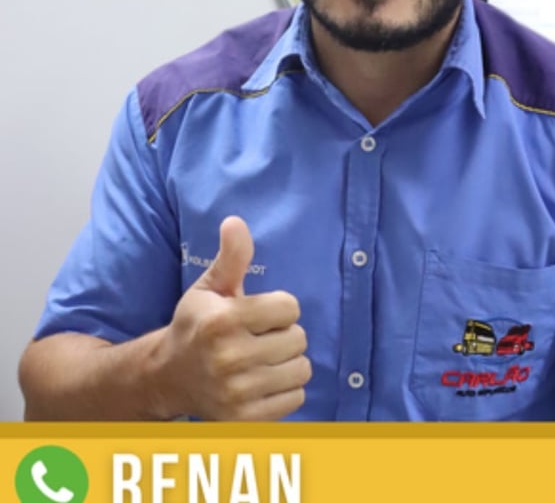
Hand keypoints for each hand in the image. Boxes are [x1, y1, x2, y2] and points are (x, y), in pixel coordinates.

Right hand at [153, 216, 310, 419]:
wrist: (167, 377)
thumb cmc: (195, 325)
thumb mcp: (210, 287)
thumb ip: (231, 256)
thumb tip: (236, 221)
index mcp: (223, 321)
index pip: (290, 307)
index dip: (279, 307)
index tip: (259, 313)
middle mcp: (230, 358)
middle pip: (299, 338)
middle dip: (284, 334)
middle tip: (259, 338)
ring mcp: (238, 392)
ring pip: (302, 368)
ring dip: (288, 362)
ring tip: (263, 359)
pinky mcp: (246, 419)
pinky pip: (296, 398)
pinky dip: (286, 389)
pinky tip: (262, 382)